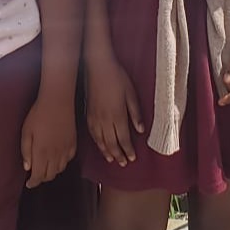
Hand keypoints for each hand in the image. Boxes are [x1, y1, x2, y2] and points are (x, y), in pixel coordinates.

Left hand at [21, 91, 75, 187]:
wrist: (57, 102)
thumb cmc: (38, 114)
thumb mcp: (26, 131)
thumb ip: (26, 151)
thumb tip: (27, 167)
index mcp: (41, 152)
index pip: (38, 176)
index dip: (33, 183)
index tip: (29, 184)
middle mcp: (55, 155)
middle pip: (49, 175)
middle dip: (41, 178)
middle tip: (35, 174)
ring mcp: (66, 150)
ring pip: (59, 169)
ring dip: (52, 171)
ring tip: (45, 165)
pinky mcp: (73, 144)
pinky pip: (68, 160)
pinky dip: (62, 162)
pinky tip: (57, 156)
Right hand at [85, 49, 143, 167]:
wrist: (97, 66)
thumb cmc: (117, 77)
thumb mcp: (131, 93)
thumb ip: (135, 113)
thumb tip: (140, 130)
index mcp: (117, 115)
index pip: (123, 139)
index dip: (128, 150)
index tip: (132, 158)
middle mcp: (105, 120)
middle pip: (112, 143)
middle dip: (118, 155)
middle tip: (123, 163)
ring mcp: (95, 118)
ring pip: (101, 141)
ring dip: (107, 152)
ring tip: (112, 160)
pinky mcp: (88, 114)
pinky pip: (92, 134)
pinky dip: (97, 143)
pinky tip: (100, 146)